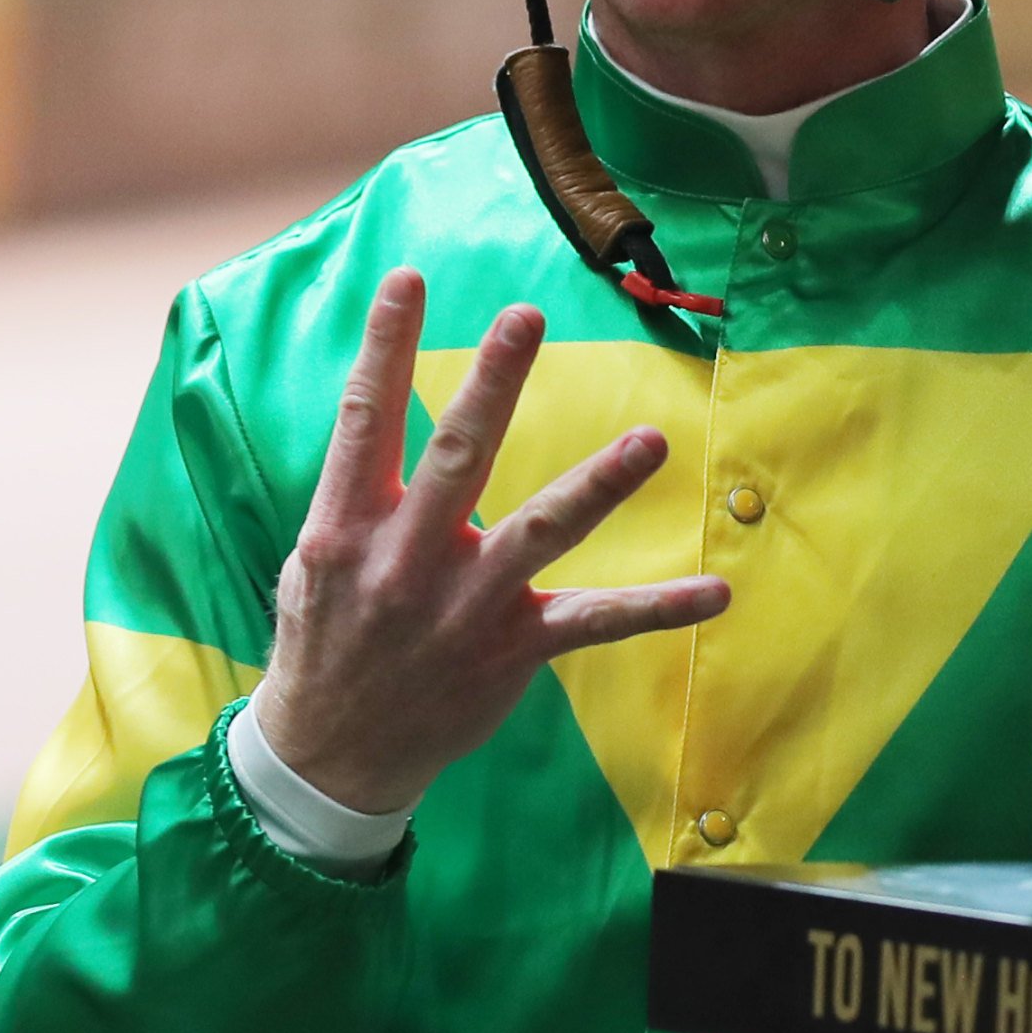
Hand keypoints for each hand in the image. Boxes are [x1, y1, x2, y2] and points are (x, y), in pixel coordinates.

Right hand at [247, 273, 726, 816]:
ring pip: (540, 530)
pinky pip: (594, 623)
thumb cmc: (327, 637)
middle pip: (455, 456)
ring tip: (650, 441)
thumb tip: (387, 412)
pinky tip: (715, 593)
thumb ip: (359, 492)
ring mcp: (464, 606)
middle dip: (493, 385)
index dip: (384, 345)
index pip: (364, 417)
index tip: (409, 280)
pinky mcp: (511, 650)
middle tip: (527, 319)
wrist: (328, 752)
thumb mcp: (316, 558)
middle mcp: (404, 559)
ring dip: (599, 483)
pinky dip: (658, 609)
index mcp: (345, 525)